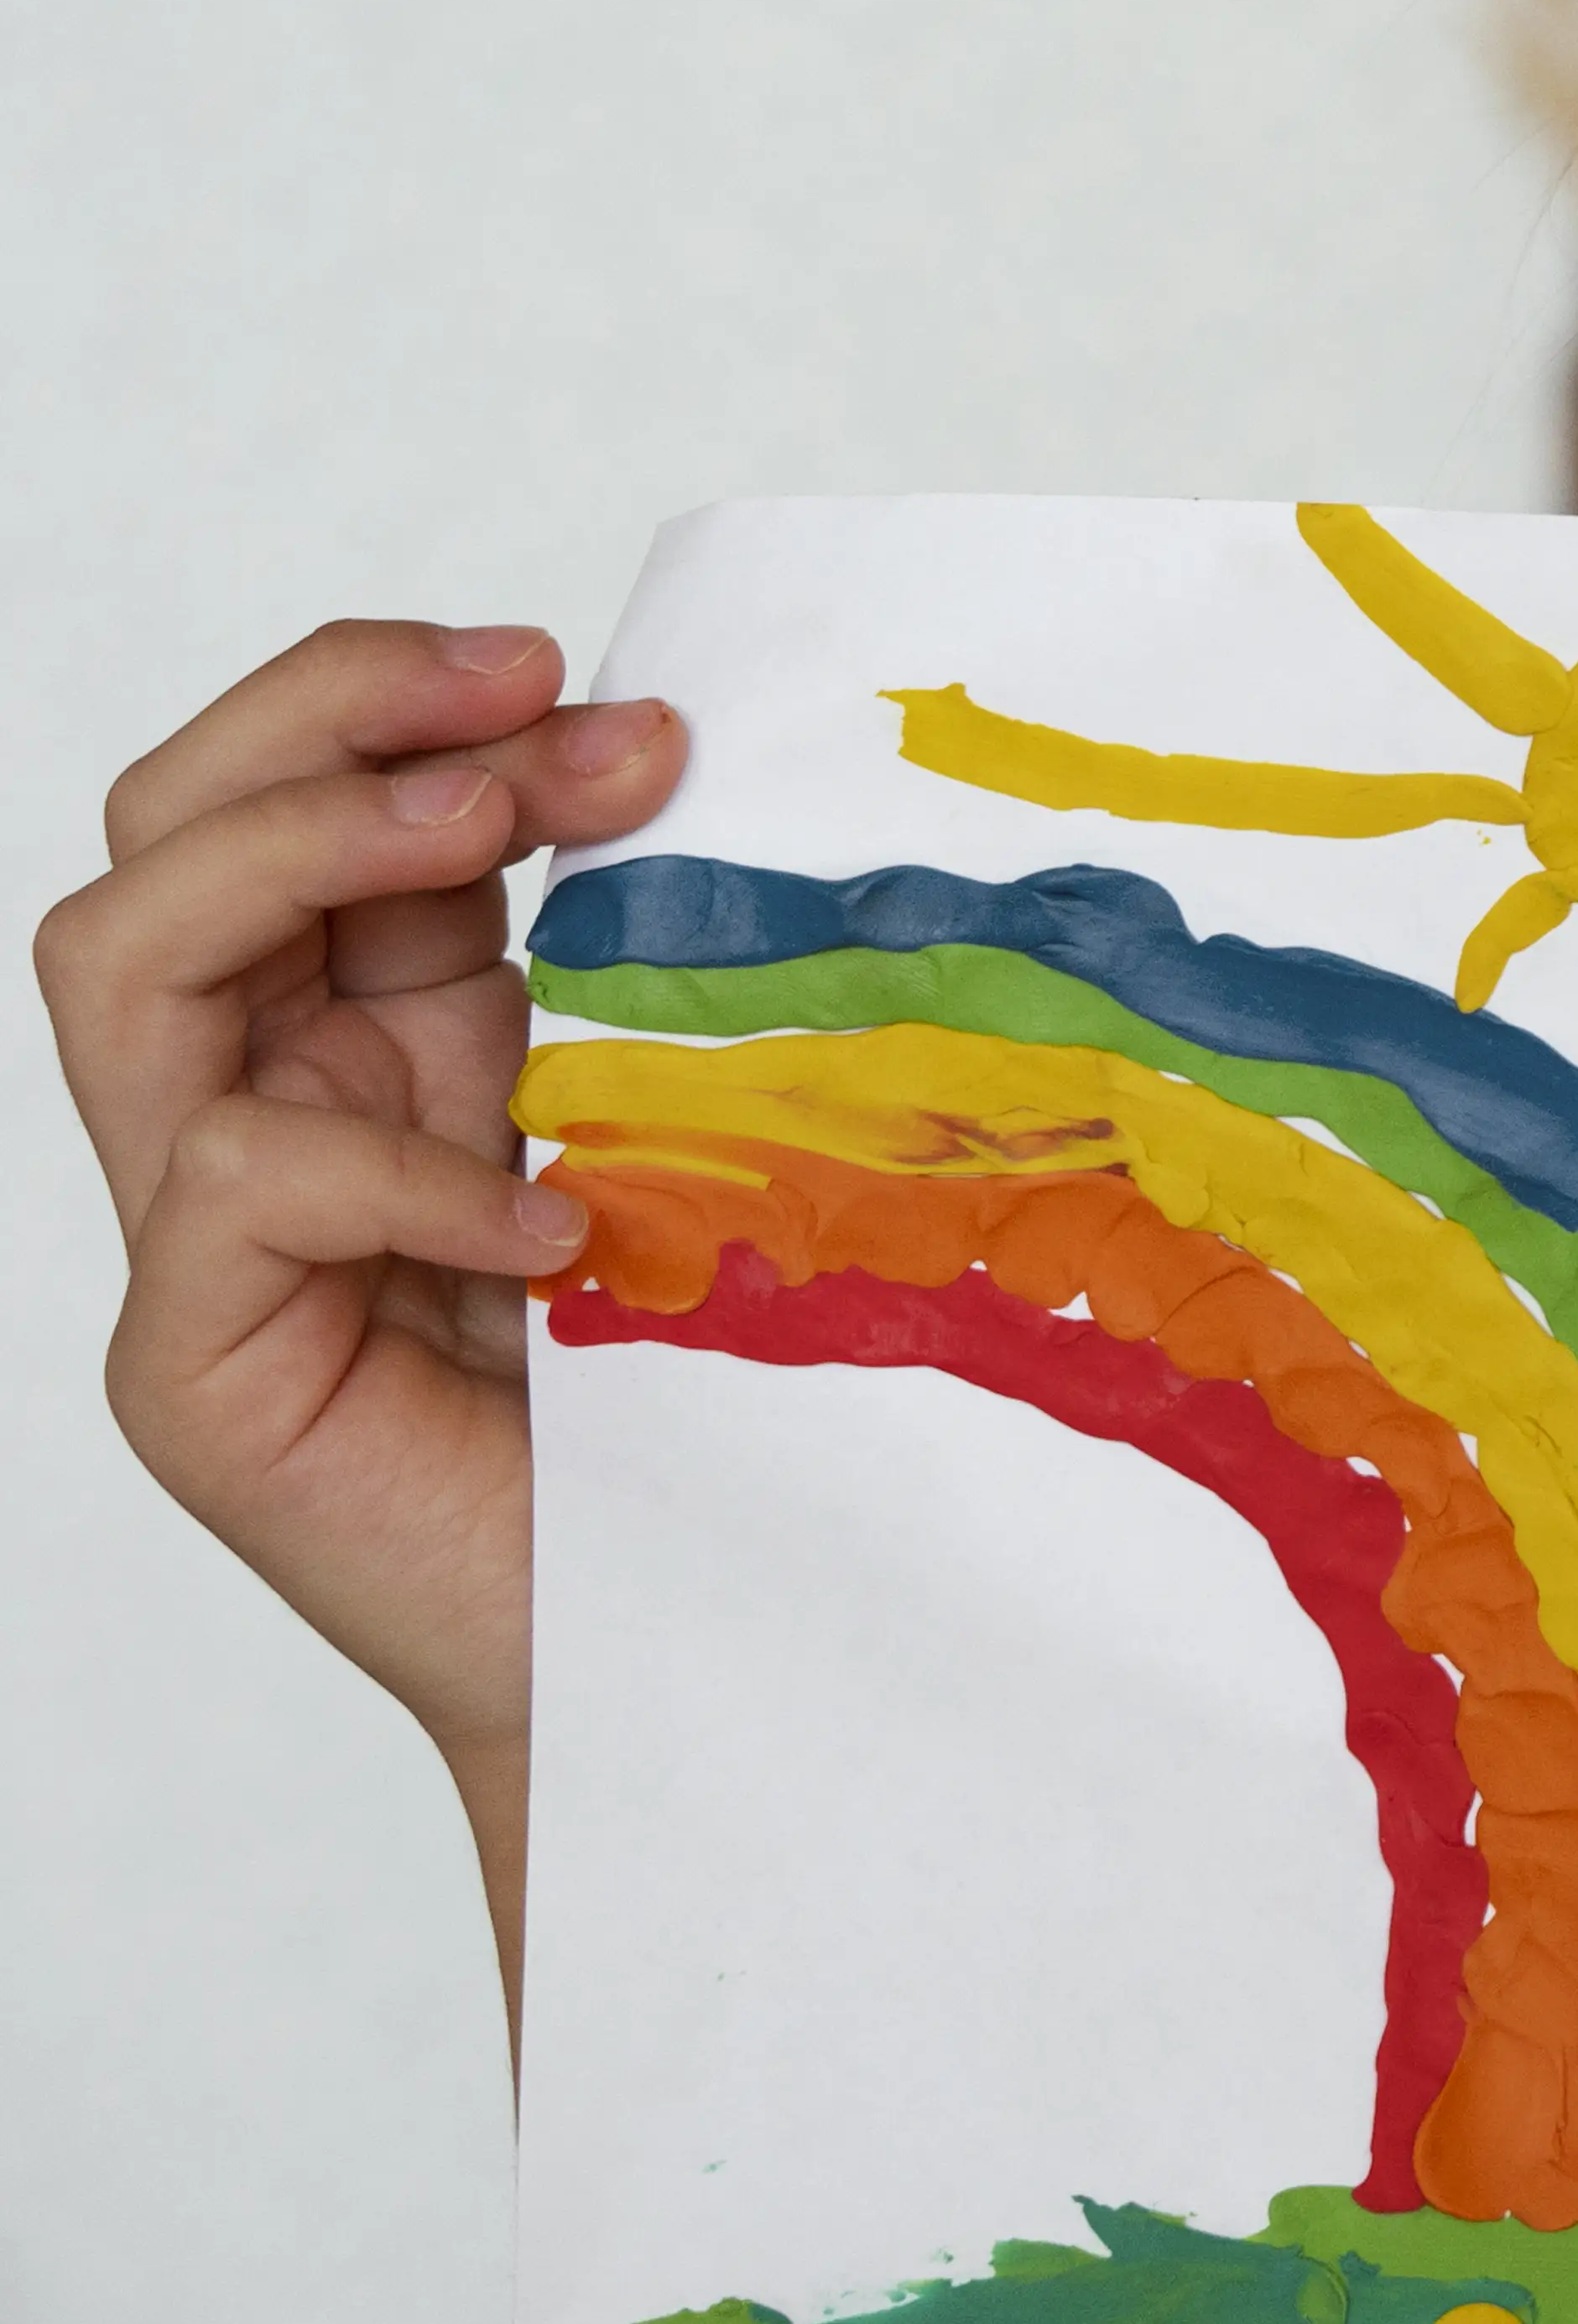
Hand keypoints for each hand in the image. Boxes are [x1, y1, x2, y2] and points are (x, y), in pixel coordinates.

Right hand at [39, 622, 689, 1843]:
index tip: (582, 672)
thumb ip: (647, 978)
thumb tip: (684, 760)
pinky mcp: (199, 1372)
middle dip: (327, 720)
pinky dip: (399, 1161)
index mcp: (377, 1045)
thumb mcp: (688, 1128)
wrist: (694, 1651)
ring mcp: (205, 1243)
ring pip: (116, 960)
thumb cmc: (714, 1397)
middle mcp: (262, 1113)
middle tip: (527, 686)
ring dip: (300, 848)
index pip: (304, 808)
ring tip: (490, 834)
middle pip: (161, 835)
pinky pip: (233, 1182)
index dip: (405, 710)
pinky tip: (561, 1215)